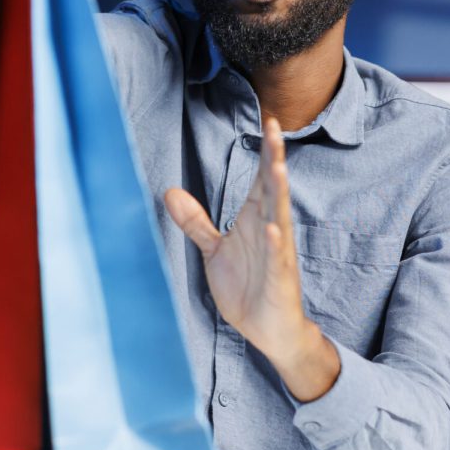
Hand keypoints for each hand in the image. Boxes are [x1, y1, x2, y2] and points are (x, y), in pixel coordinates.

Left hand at [164, 116, 339, 401]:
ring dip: (279, 192)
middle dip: (274, 159)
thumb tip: (169, 192)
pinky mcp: (279, 278)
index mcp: (257, 219)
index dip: (266, 151)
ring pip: (280, 217)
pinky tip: (272, 228)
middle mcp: (270, 229)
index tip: (270, 120)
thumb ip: (195, 221)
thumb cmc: (248, 286)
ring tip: (277, 166)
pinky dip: (275, 243)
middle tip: (276, 128)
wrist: (268, 329)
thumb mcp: (214, 250)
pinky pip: (278, 258)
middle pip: (273, 188)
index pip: (263, 179)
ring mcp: (278, 253)